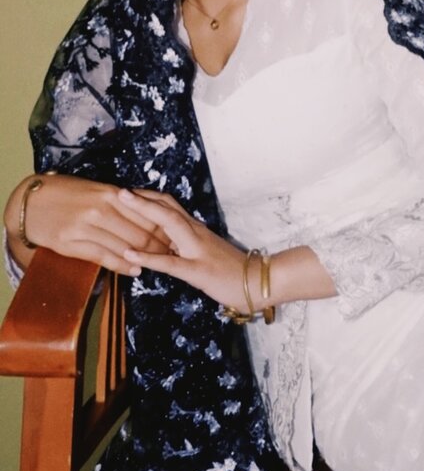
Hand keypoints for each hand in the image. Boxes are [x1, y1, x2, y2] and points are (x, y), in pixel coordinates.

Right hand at [6, 173, 172, 274]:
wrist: (33, 203)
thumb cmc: (67, 193)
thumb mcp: (97, 190)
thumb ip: (120, 200)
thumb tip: (146, 209)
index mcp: (110, 194)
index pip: (146, 212)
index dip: (164, 226)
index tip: (178, 233)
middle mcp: (101, 210)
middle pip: (140, 232)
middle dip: (160, 244)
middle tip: (175, 252)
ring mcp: (86, 228)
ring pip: (125, 246)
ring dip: (145, 257)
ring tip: (160, 263)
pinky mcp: (73, 245)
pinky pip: (104, 258)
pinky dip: (123, 265)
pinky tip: (135, 270)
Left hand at [117, 189, 248, 308]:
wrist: (260, 281)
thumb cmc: (231, 270)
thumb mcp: (205, 253)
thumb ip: (186, 246)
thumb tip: (163, 243)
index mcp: (195, 230)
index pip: (169, 205)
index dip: (148, 196)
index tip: (126, 191)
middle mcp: (195, 233)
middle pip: (166, 207)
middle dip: (141, 196)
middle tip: (117, 189)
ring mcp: (196, 250)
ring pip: (168, 224)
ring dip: (143, 211)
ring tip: (121, 202)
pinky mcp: (198, 271)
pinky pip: (170, 263)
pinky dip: (148, 257)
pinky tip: (129, 255)